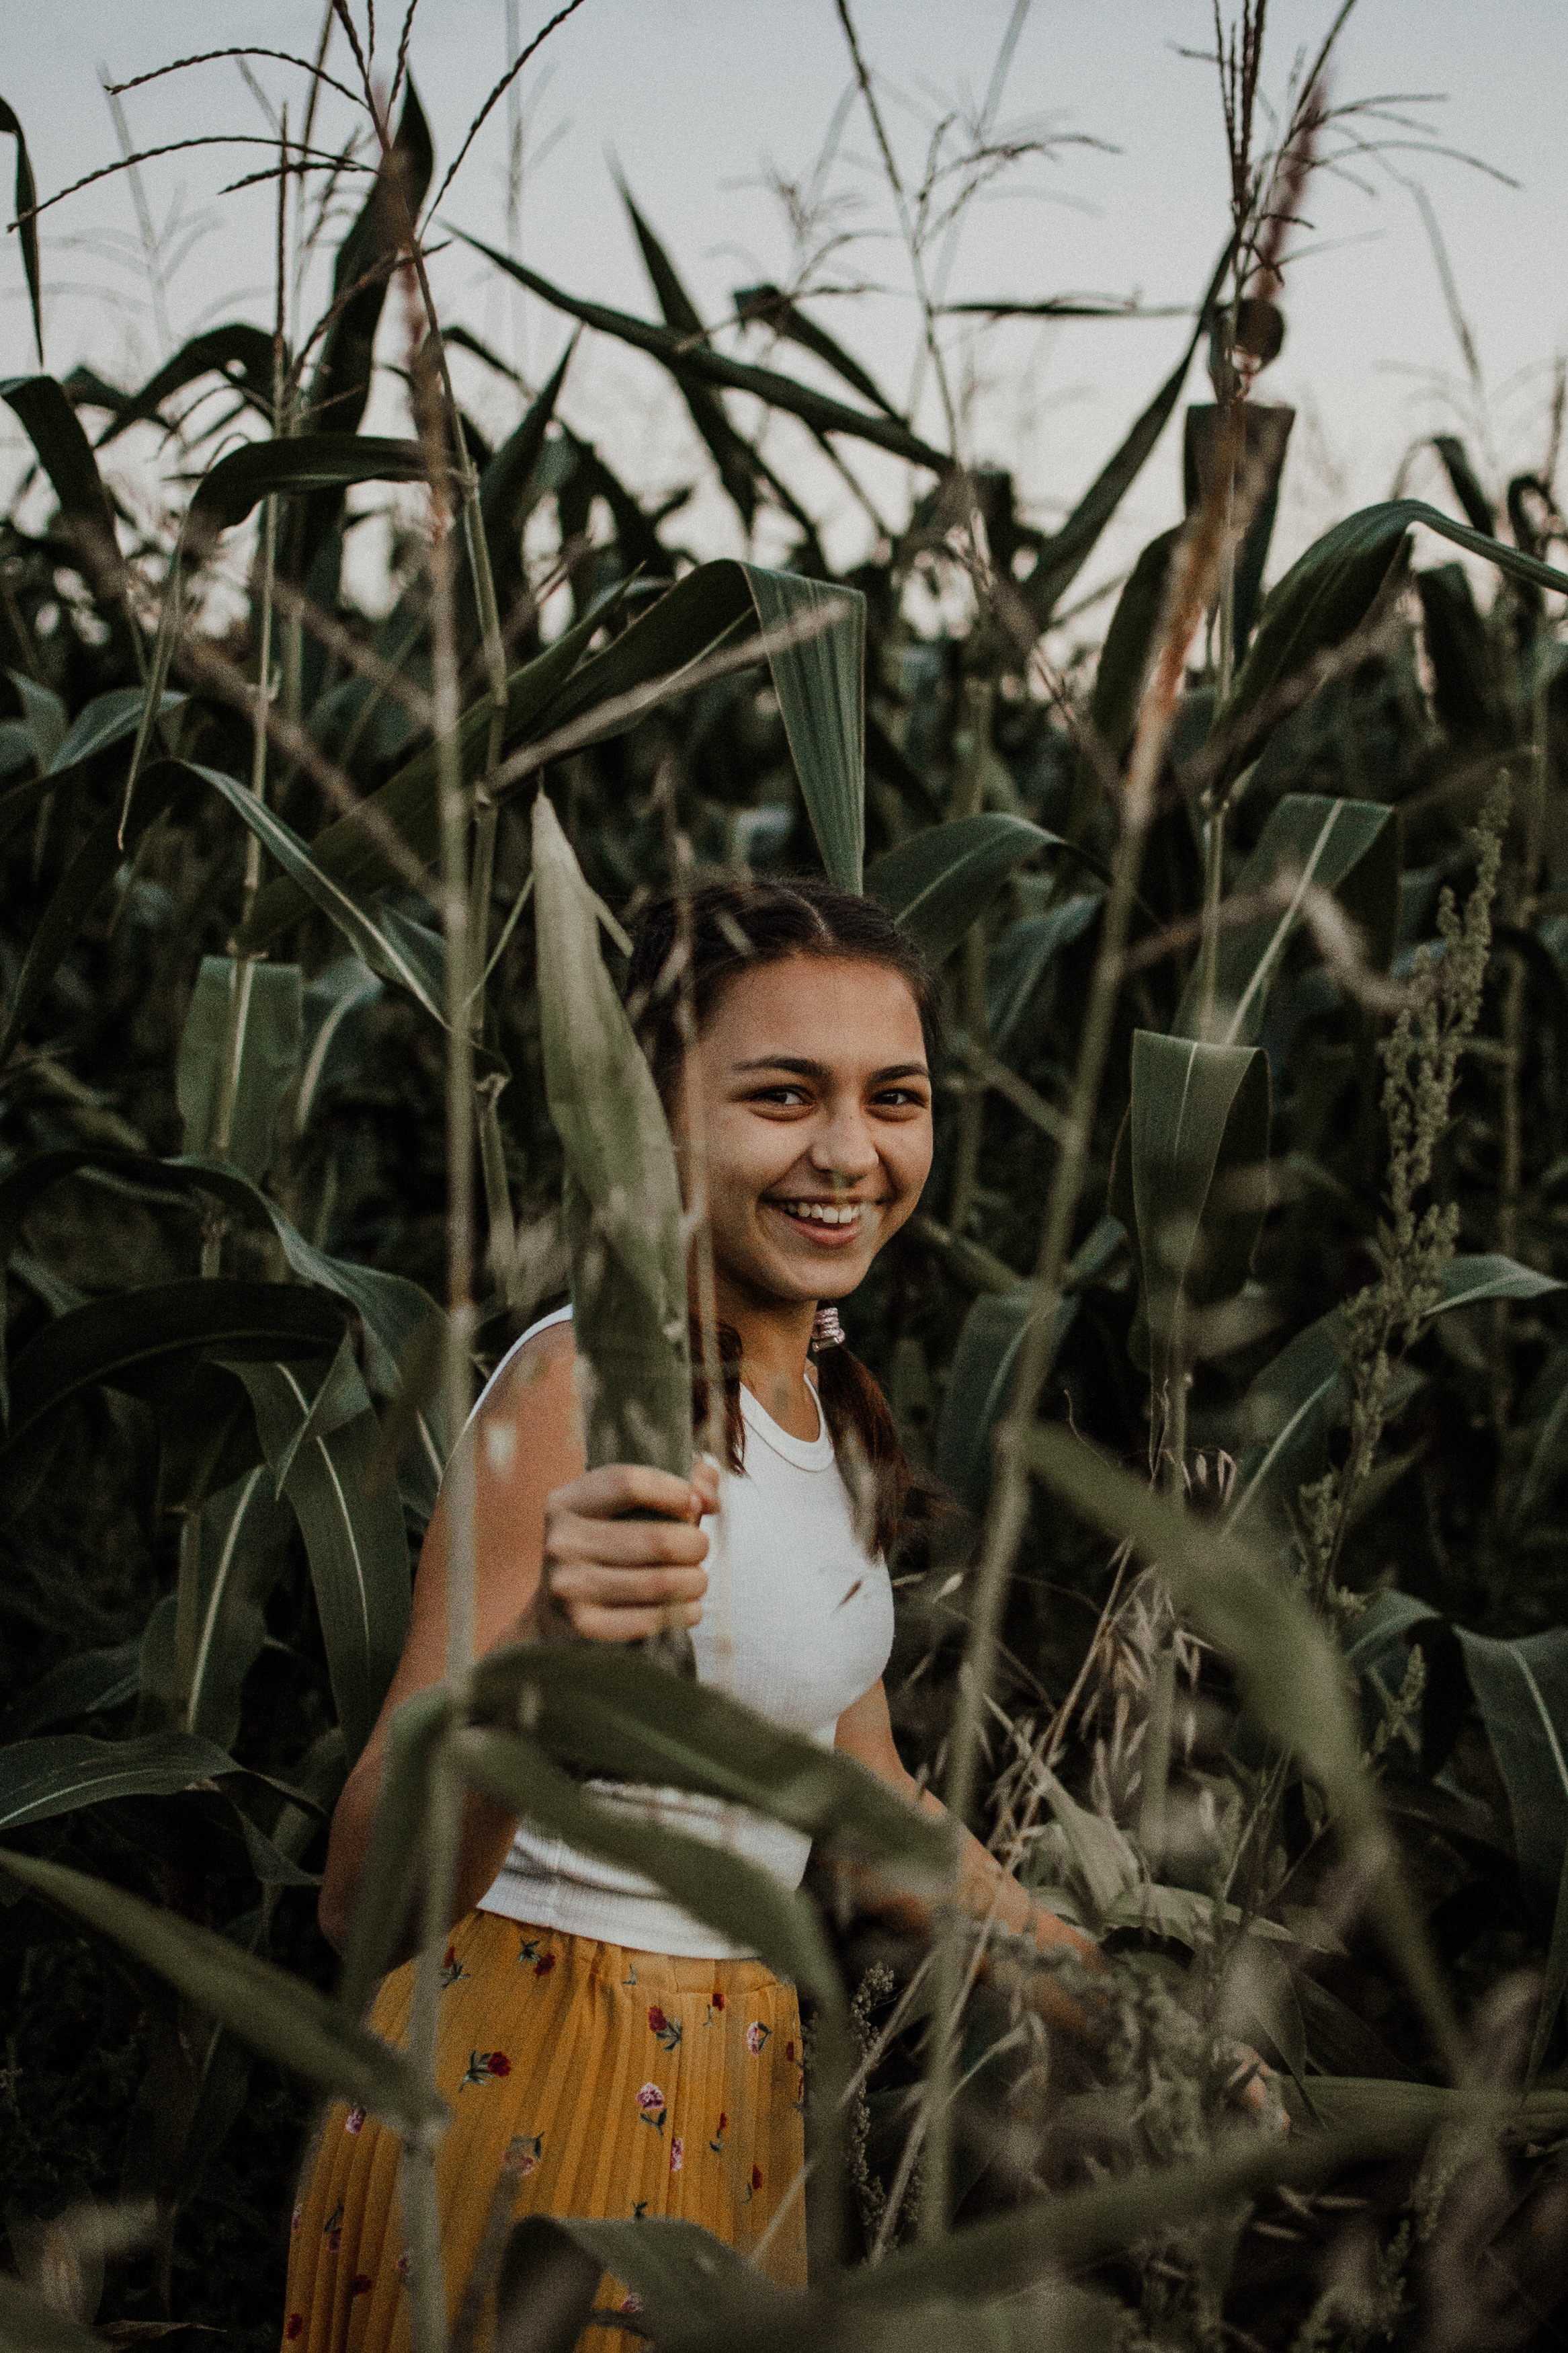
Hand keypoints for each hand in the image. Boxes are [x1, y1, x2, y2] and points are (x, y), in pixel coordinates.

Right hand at [537, 1461, 717, 1642]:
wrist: (559, 1612)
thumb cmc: (607, 1548)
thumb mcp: (624, 1507)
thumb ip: (674, 1483)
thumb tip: (708, 1493)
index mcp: (567, 1502)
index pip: (628, 1483)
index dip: (673, 1490)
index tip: (696, 1503)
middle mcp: (562, 1542)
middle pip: (655, 1539)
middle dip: (695, 1545)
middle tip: (700, 1549)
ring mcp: (569, 1587)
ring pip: (660, 1582)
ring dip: (695, 1581)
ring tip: (698, 1579)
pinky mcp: (586, 1626)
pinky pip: (652, 1619)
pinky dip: (683, 1613)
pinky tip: (689, 1607)